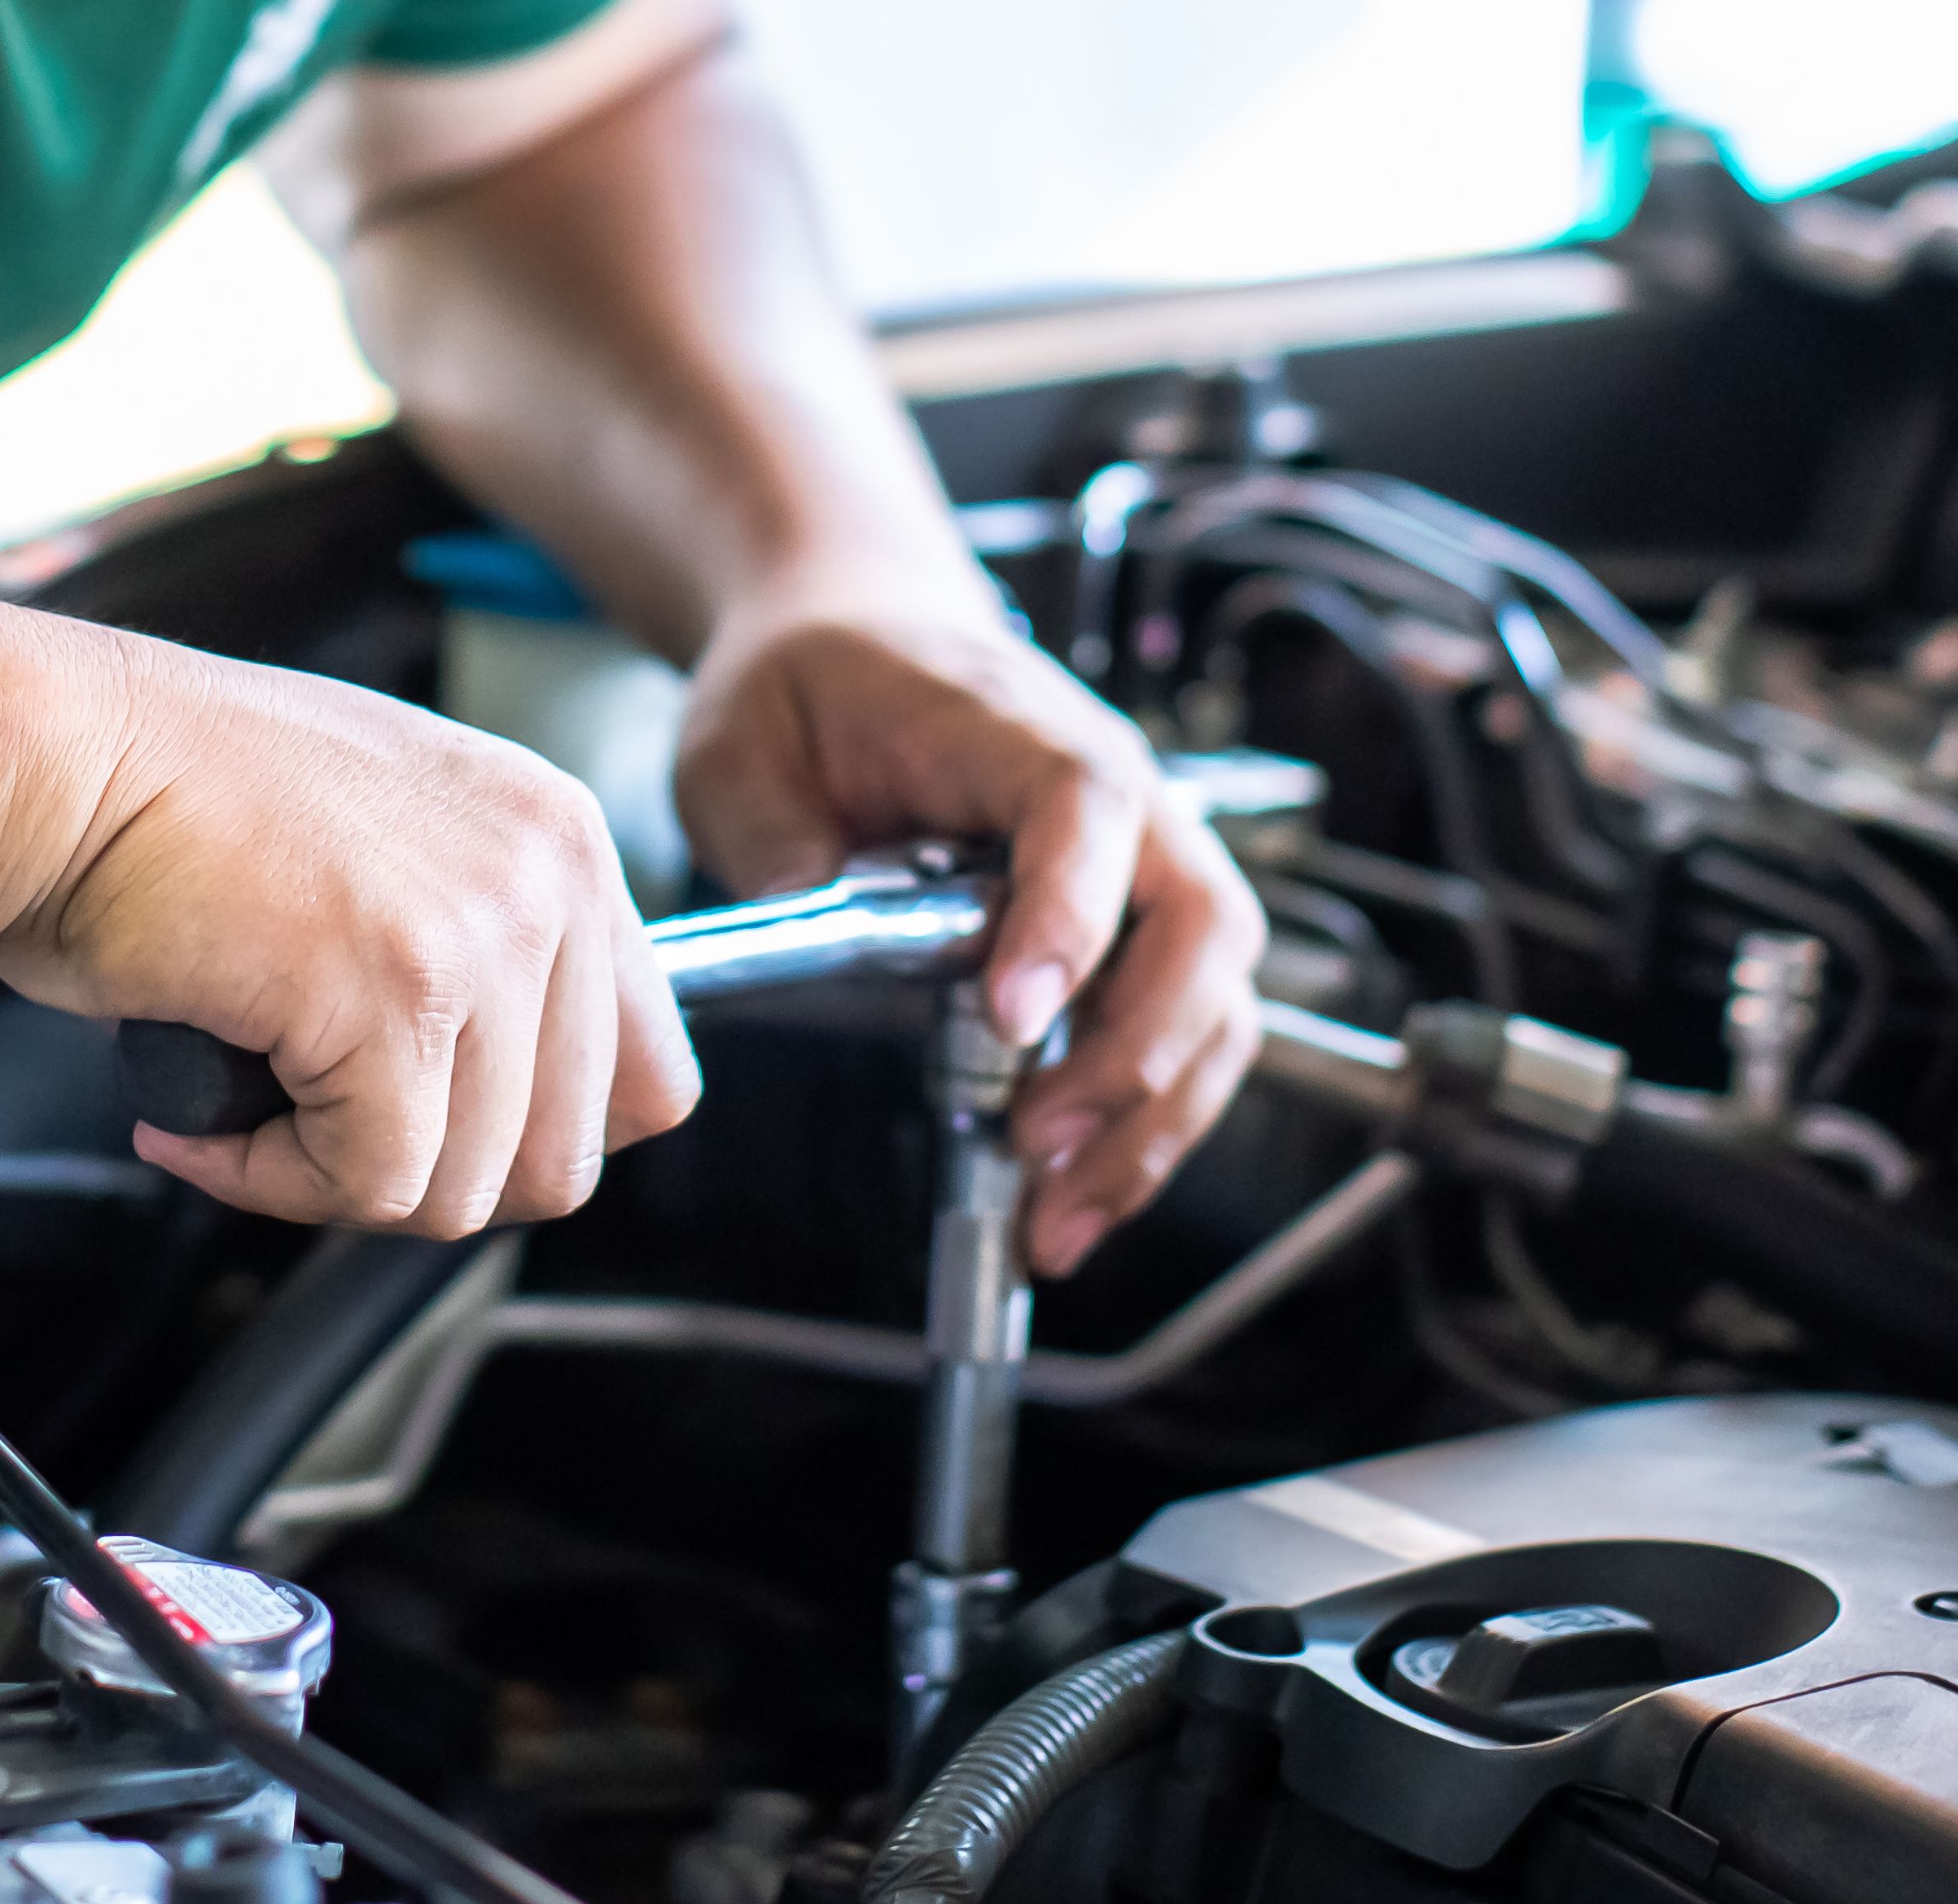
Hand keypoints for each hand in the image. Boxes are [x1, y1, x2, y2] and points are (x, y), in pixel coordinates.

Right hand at [0, 644, 701, 1233]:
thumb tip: (500, 1096)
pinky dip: (266, 1179)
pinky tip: (196, 1119)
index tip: (429, 1133)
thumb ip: (470, 940)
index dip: (531, 1138)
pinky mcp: (393, 1000)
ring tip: (240, 1112)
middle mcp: (543, 876)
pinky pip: (366, 1182)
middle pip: (564, 1158)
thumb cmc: (163, 797)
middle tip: (314, 1135)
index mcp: (555, 835)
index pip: (647, 1074)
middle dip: (425, 1177)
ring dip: (333, 1182)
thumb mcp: (379, 839)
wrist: (51, 756)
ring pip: (463, 1188)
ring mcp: (478, 937)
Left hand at [675, 607, 1266, 1273]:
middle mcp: (1120, 794)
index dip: (1070, 917)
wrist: (857, 632)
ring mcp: (1143, 863)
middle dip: (1137, 1054)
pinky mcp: (1134, 928)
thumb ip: (772, 832)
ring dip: (1154, 1120)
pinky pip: (1181, 1032)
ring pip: (1214, 998)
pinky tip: (1073, 1199)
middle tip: (1039, 1144)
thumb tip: (811, 912)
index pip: (1088, 813)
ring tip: (1060, 1218)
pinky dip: (1143, 1125)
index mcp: (1019, 729)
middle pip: (1198, 923)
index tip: (1015, 1018)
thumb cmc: (811, 683)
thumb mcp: (742, 741)